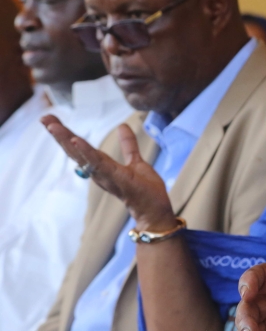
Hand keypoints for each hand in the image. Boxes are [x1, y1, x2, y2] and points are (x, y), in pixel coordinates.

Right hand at [41, 117, 174, 229]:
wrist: (155, 212)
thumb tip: (123, 125)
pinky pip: (99, 164)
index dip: (65, 134)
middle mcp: (98, 172)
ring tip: (53, 126)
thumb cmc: (145, 191)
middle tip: (44, 117)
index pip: (79, 148)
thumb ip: (128, 145)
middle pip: (74, 151)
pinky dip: (86, 152)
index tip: (50, 119)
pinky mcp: (117, 178)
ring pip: (81, 156)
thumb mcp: (136, 162)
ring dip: (66, 140)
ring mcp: (106, 176)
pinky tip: (75, 140)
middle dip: (59, 134)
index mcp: (101, 167)